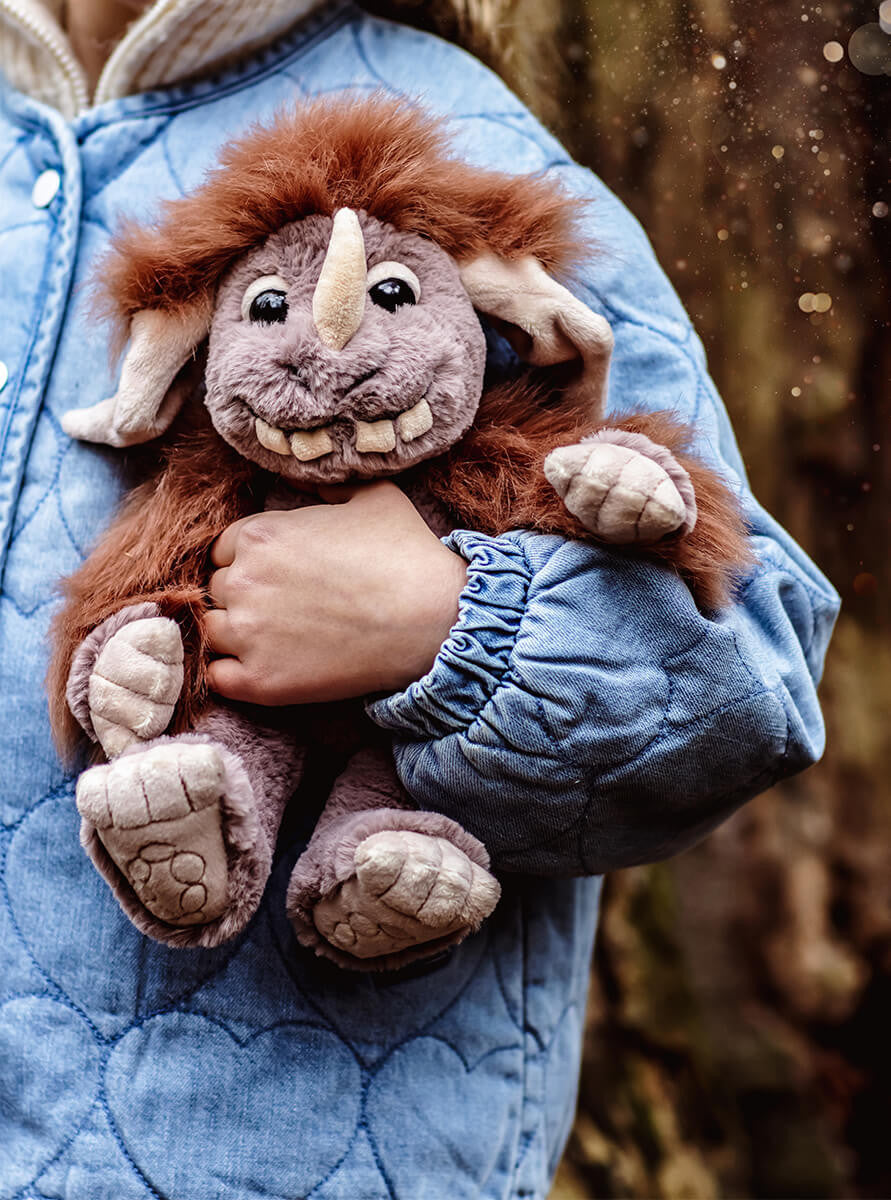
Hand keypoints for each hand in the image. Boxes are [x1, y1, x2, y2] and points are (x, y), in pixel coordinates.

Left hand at [205, 482, 467, 704]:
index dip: (249, 562)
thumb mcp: (374, 496)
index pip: (225, 549)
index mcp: (260, 535)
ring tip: (275, 639)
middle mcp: (244, 581)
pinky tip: (261, 668)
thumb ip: (328, 485)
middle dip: (244, 596)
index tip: (279, 577)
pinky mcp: (261, 680)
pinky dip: (232, 674)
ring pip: (213, 631)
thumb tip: (306, 480)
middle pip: (218, 589)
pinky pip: (218, 678)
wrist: (434, 620)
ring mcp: (249, 634)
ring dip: (235, 634)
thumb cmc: (407, 554)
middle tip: (284, 609)